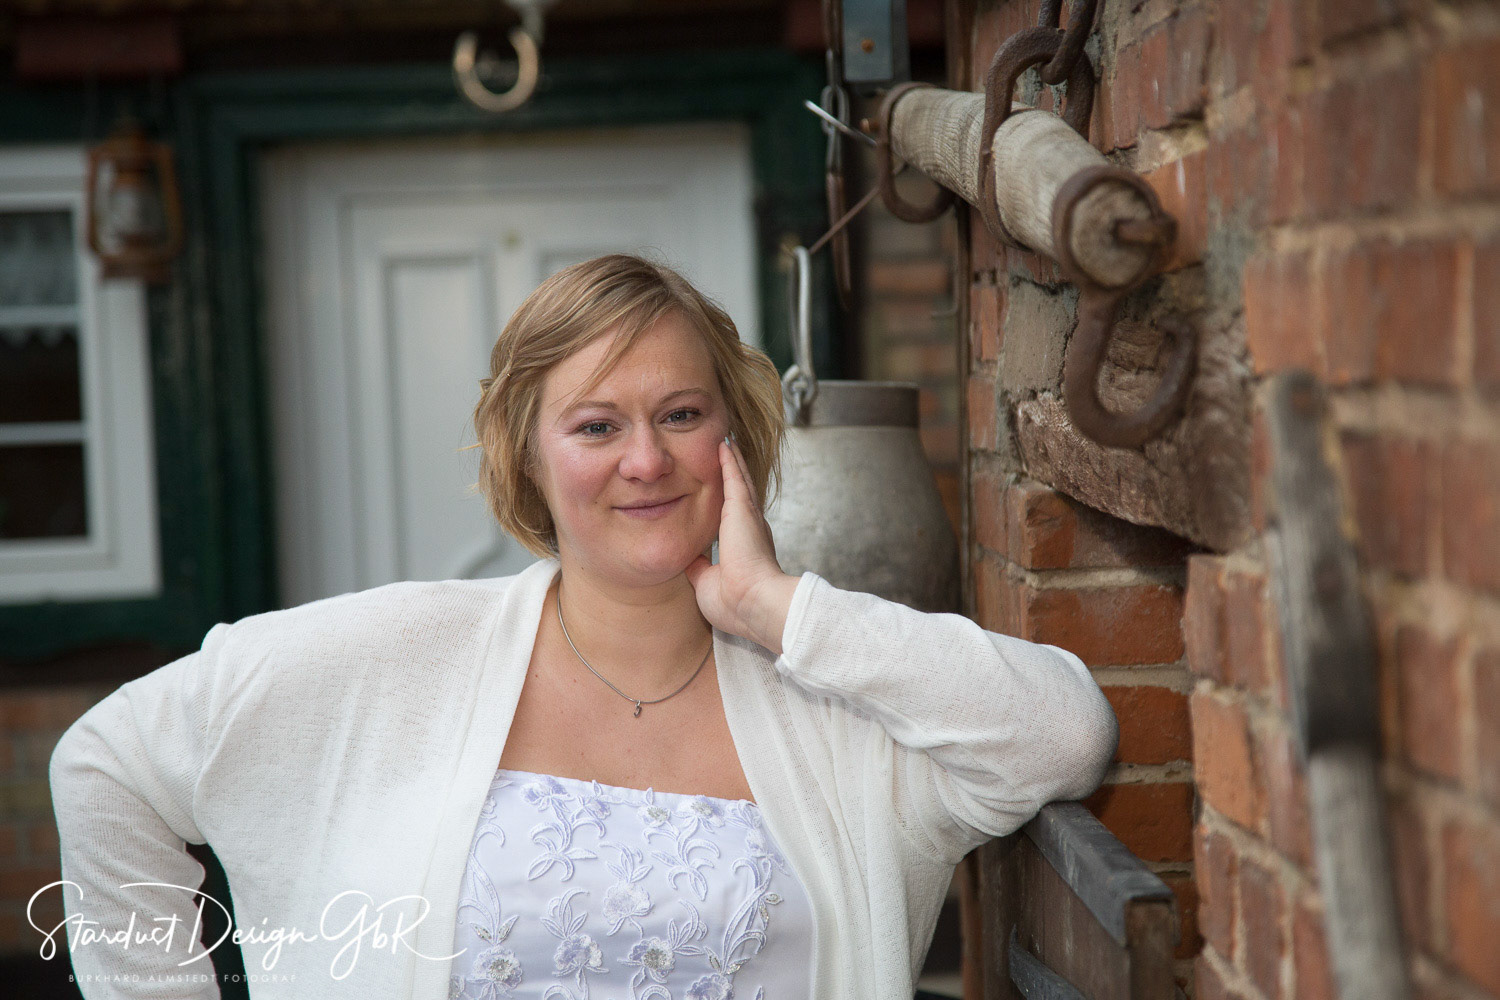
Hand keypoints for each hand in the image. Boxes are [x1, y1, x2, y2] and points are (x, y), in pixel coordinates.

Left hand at [684, 435, 800, 653]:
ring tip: (727, 443)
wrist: (753, 604)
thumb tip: (689, 557)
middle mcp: (749, 529)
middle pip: (740, 495)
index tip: (724, 497)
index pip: (733, 522)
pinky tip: (724, 443)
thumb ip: (699, 567)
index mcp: (743, 548)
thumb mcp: (708, 583)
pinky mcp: (742, 509)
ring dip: (732, 462)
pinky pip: (733, 476)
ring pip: (739, 480)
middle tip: (730, 457)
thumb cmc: (734, 604)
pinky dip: (729, 459)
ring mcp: (748, 517)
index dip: (729, 508)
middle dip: (735, 477)